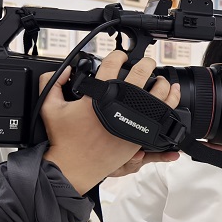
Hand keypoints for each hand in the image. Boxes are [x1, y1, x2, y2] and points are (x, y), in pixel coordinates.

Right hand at [40, 51, 179, 192]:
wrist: (75, 166)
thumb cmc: (64, 140)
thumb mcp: (50, 107)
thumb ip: (51, 83)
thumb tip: (66, 70)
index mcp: (99, 95)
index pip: (112, 65)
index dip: (118, 55)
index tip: (120, 56)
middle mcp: (120, 105)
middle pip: (140, 73)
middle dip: (145, 63)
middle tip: (145, 62)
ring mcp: (134, 120)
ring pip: (157, 92)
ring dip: (161, 81)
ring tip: (159, 79)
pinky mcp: (141, 134)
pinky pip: (163, 114)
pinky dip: (171, 102)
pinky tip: (172, 95)